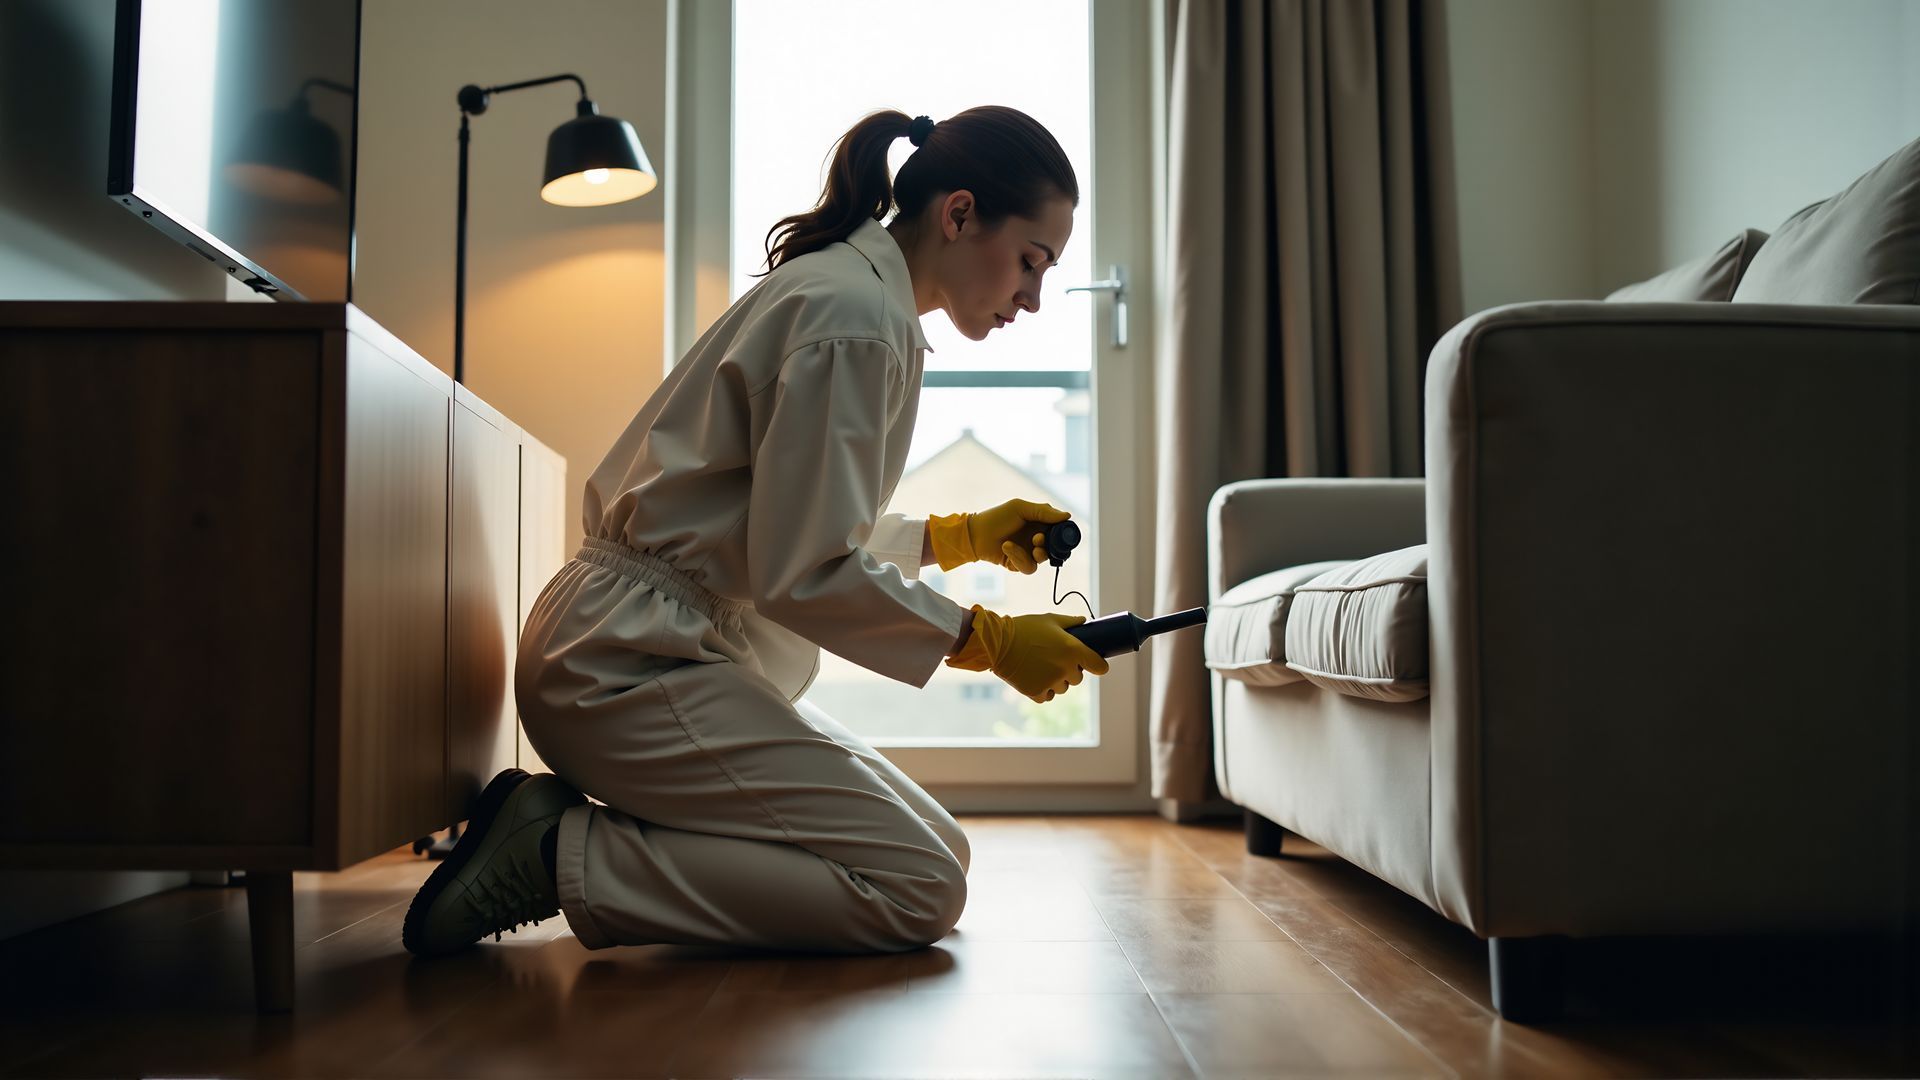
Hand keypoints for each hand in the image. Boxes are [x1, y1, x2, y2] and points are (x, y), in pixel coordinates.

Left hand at [926, 499, 1070, 573]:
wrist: (975, 534)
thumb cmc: (997, 517)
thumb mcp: (1020, 508)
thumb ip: (1044, 512)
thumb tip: (1067, 516)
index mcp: (1039, 523)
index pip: (1059, 531)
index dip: (1063, 534)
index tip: (1061, 534)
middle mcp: (1035, 538)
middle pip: (1055, 548)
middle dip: (1049, 546)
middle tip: (1038, 540)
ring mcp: (1027, 552)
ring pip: (1042, 559)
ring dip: (1035, 553)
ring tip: (1026, 545)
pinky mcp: (1018, 564)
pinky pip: (1028, 567)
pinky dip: (1019, 558)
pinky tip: (1007, 547)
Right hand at [945, 606, 1109, 702]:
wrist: (997, 643)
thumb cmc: (1024, 628)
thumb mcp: (1049, 619)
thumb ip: (1070, 622)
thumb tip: (1083, 620)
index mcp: (1073, 650)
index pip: (1099, 666)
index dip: (1098, 665)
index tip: (1095, 664)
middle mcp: (1065, 669)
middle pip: (1078, 678)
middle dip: (1070, 670)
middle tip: (1054, 658)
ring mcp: (1051, 683)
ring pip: (1063, 687)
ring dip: (1056, 680)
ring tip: (1040, 666)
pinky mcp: (1037, 693)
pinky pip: (1047, 696)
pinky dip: (1042, 689)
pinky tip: (1033, 675)